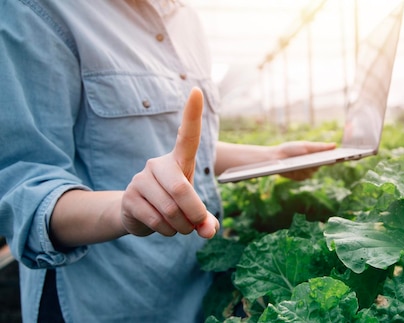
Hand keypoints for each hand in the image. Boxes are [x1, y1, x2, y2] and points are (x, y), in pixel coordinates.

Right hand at [121, 87, 219, 238]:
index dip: (192, 113)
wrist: (137, 215)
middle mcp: (158, 164)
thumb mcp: (192, 209)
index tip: (196, 91)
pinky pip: (155, 220)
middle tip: (198, 226)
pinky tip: (163, 227)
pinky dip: (166, 231)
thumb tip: (209, 230)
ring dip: (181, 226)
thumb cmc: (173, 204)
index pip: (187, 134)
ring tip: (179, 226)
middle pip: (181, 190)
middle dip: (195, 214)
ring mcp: (141, 179)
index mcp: (178, 160)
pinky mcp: (129, 198)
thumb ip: (205, 219)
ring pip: (170, 210)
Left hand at [274, 141, 335, 180]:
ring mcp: (306, 173)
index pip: (328, 158)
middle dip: (319, 162)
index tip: (342, 157)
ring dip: (308, 167)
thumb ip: (320, 147)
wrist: (275, 157)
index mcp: (315, 156)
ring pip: (312, 172)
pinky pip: (304, 176)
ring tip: (303, 162)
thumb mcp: (305, 146)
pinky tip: (296, 168)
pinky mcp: (299, 178)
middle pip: (320, 166)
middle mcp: (312, 165)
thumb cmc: (290, 149)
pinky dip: (300, 171)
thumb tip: (335, 145)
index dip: (336, 159)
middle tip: (322, 159)